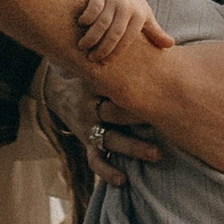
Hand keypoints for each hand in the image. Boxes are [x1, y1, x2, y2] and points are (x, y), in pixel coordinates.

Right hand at [39, 54, 161, 182]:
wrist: (56, 89)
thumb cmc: (91, 71)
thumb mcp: (102, 60)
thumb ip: (130, 54)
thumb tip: (168, 42)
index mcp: (96, 84)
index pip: (114, 86)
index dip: (134, 89)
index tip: (160, 90)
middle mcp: (91, 106)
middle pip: (115, 113)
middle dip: (139, 117)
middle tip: (164, 122)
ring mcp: (88, 127)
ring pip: (110, 139)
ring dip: (133, 147)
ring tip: (156, 154)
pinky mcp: (86, 142)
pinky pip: (95, 160)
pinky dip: (108, 172)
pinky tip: (123, 181)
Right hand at [70, 0, 158, 66]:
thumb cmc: (131, 3)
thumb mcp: (144, 15)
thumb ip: (155, 32)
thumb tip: (171, 45)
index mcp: (140, 16)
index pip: (127, 39)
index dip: (115, 52)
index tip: (104, 62)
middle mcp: (128, 7)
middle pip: (115, 33)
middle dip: (103, 48)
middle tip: (92, 58)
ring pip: (102, 22)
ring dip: (91, 36)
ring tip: (82, 46)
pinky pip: (93, 8)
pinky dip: (87, 18)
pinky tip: (81, 25)